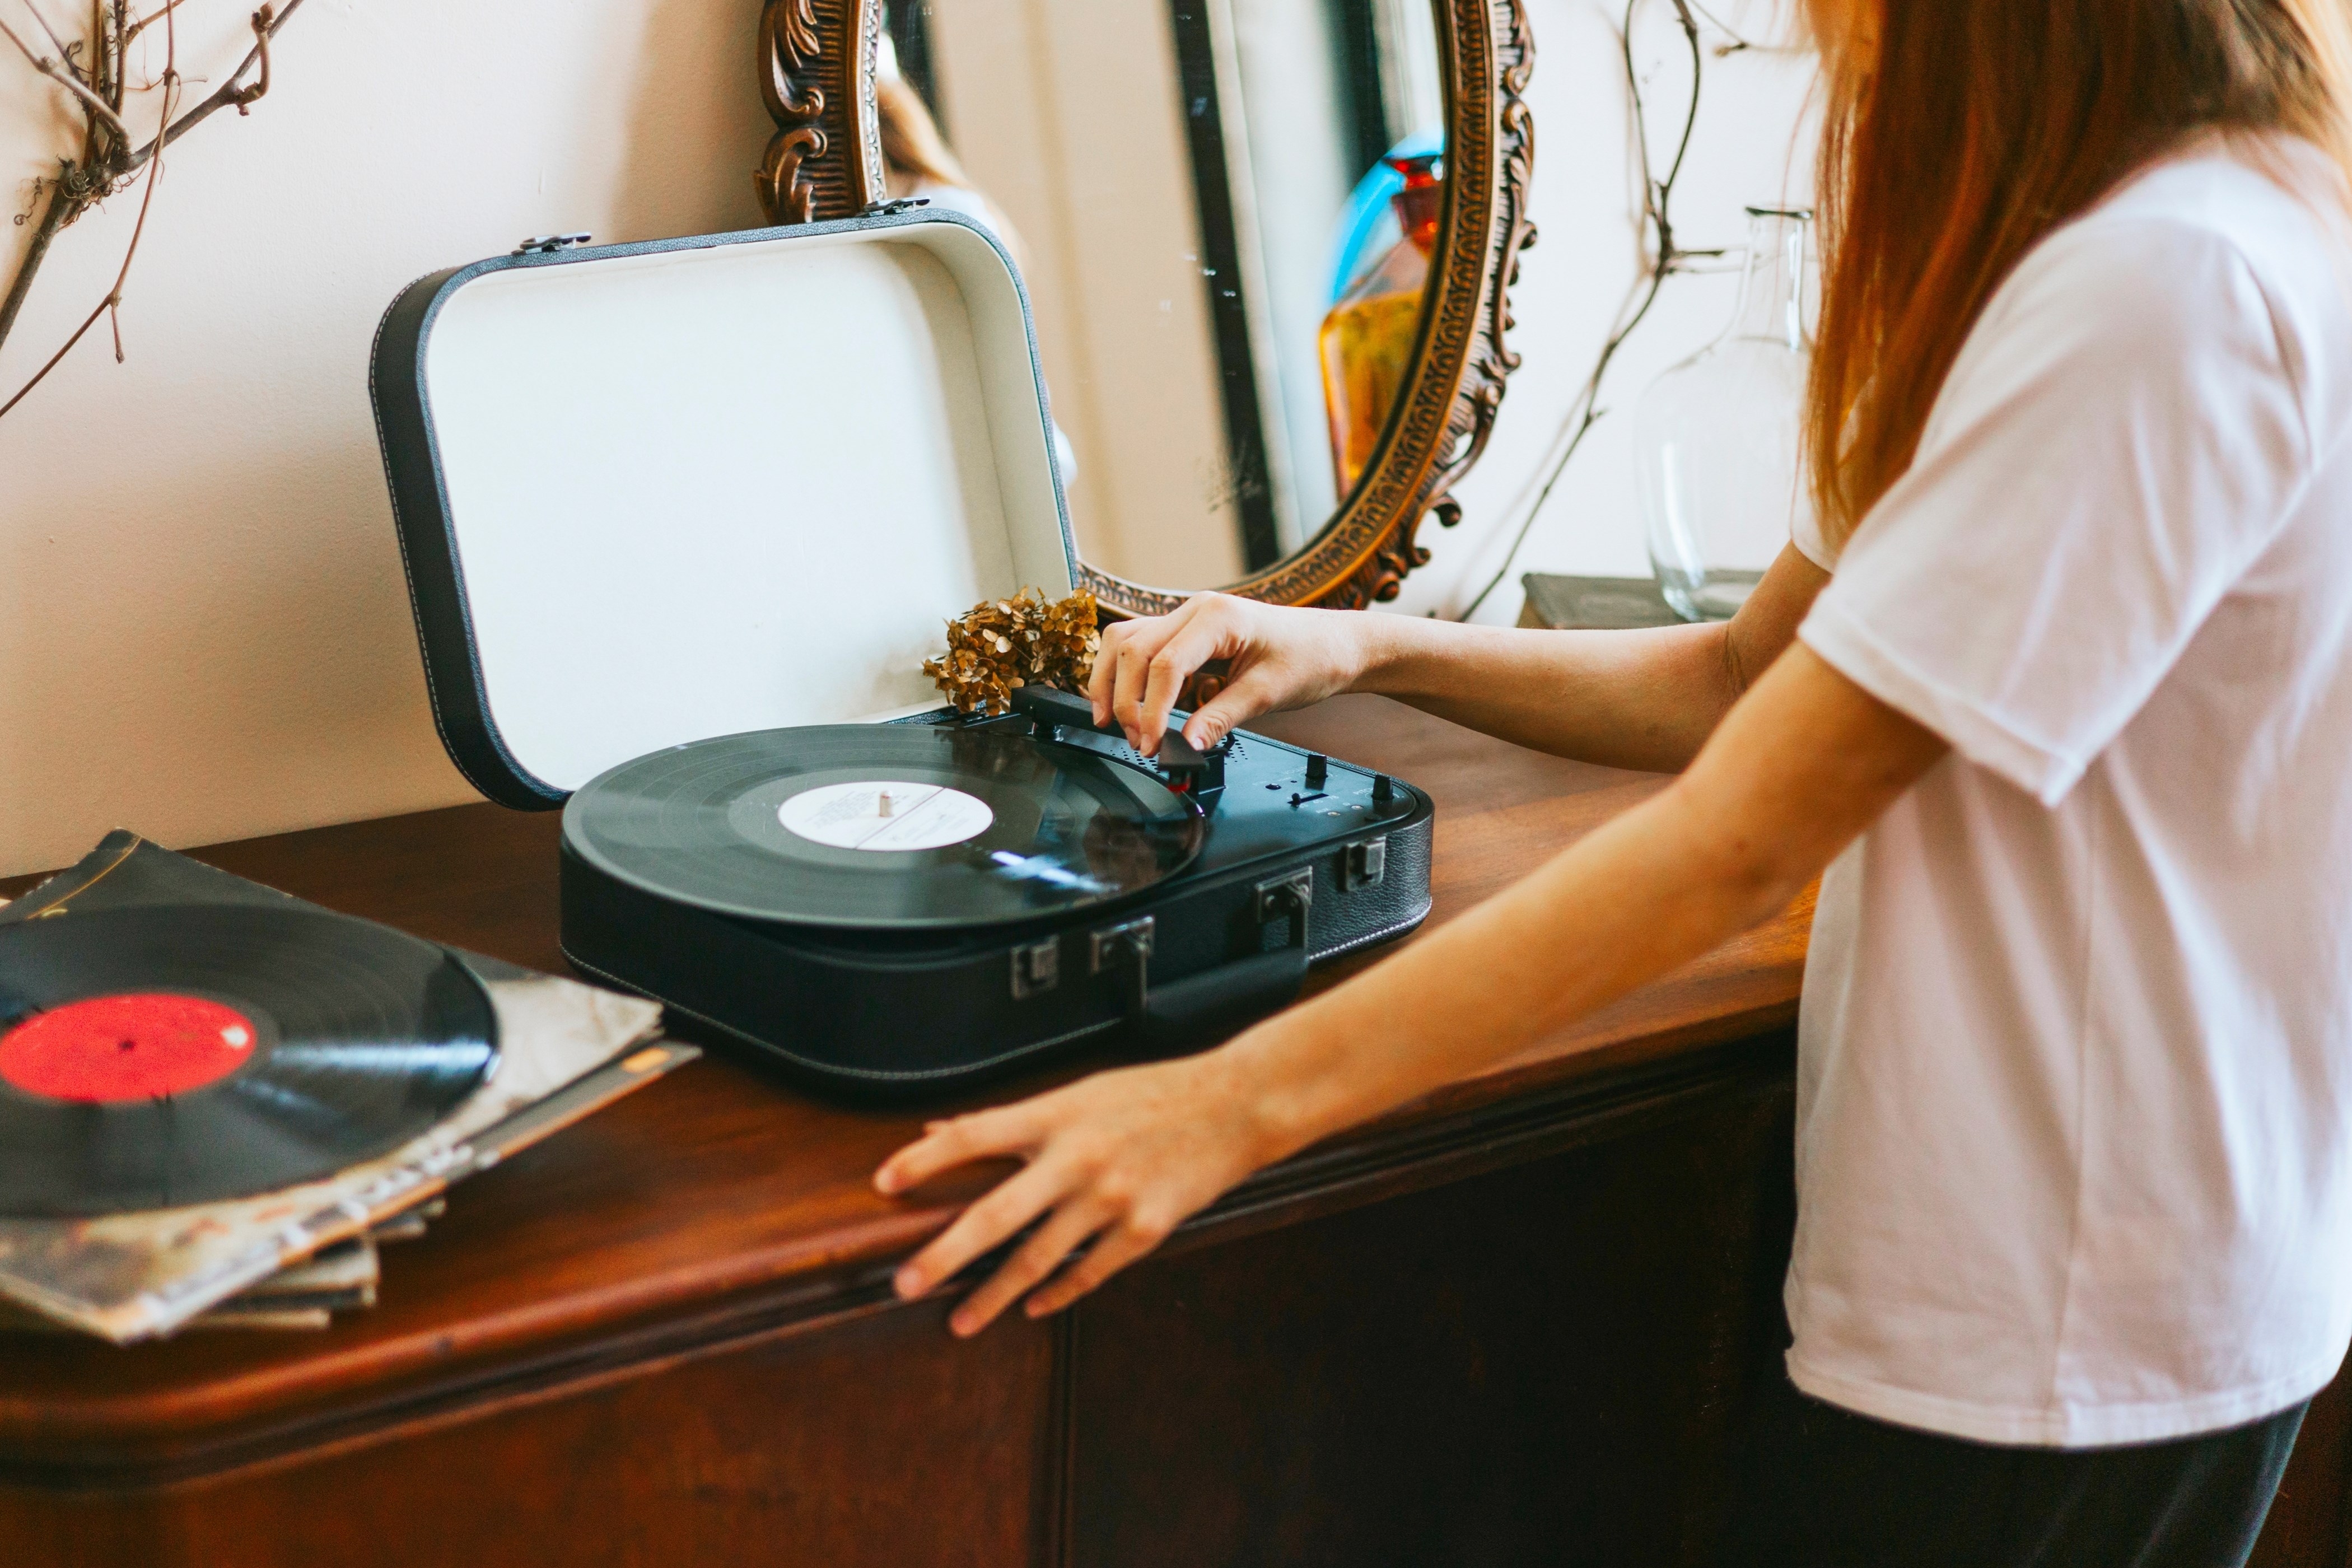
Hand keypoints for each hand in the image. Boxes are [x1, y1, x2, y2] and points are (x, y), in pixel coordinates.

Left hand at [874, 1053, 1272, 1335]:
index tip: (884, 1183)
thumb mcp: (1079, 1093)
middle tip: (903, 1283)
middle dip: (944, 1254)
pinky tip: (1033, 1308)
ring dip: (993, 1295)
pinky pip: (1089, 1273)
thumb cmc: (1152, 1094)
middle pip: (995, 1214)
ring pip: (1038, 1259)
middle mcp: (1077, 1158)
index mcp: (1056, 1116)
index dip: (924, 1159)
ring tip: (958, 1321)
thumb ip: (1012, 1119)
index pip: (973, 1135)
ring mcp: (1111, 1199)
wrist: (1233, 1106)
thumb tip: (943, 1128)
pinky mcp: (1144, 1229)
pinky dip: (1057, 1294)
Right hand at [1089, 593, 1370, 756]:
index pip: (1164, 663)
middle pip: (1133, 649)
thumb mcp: (1268, 694)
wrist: (1335, 644)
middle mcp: (1195, 609)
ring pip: (1126, 641)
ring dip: (1113, 682)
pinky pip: (1141, 646)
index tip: (1150, 744)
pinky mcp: (1187, 634)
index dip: (1149, 709)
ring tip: (1116, 723)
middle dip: (1126, 699)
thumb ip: (1221, 718)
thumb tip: (1184, 747)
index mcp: (1218, 616)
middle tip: (1138, 743)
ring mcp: (1188, 618)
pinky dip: (1127, 675)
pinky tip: (1129, 704)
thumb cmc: (1311, 659)